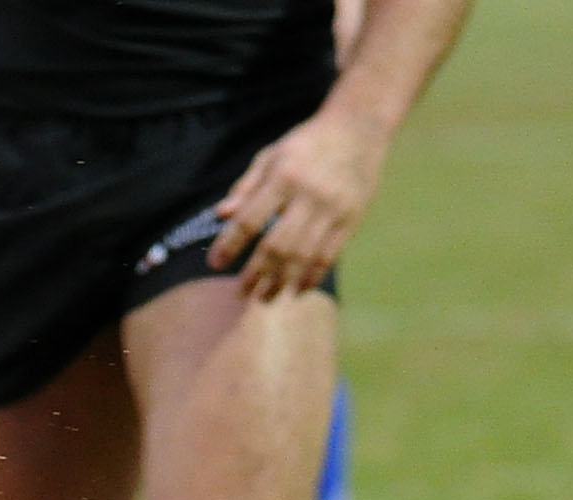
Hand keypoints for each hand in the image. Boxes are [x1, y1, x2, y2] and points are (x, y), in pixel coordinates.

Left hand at [208, 104, 391, 300]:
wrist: (358, 128)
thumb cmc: (306, 144)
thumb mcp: (272, 155)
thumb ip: (246, 186)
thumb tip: (221, 215)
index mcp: (283, 177)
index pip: (249, 219)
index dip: (229, 244)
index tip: (214, 264)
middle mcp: (307, 195)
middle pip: (276, 245)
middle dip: (256, 274)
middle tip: (241, 293)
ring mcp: (332, 209)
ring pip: (302, 255)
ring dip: (281, 282)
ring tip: (266, 298)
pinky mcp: (351, 218)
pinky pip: (330, 255)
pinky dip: (312, 276)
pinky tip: (298, 290)